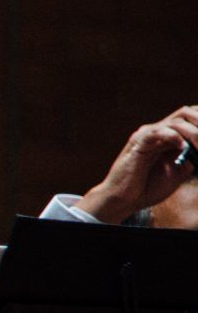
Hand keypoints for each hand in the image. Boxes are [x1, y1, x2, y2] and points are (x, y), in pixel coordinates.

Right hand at [79, 107, 197, 222]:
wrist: (123, 200)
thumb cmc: (147, 189)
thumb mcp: (178, 174)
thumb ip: (190, 160)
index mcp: (168, 137)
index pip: (190, 117)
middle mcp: (158, 132)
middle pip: (186, 113)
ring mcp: (147, 135)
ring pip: (177, 121)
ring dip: (194, 133)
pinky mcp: (137, 143)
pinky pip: (158, 132)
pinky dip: (174, 137)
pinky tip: (183, 148)